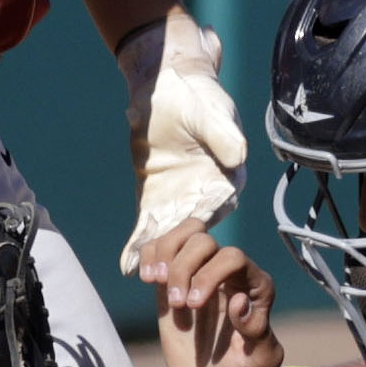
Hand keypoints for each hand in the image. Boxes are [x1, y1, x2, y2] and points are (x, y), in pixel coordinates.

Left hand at [116, 7, 245, 275]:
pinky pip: (149, 225)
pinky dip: (139, 244)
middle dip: (179, 258)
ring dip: (157, 257)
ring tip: (142, 278)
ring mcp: (182, 198)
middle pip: (193, 233)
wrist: (167, 86)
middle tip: (162, 280)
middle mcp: (208, 195)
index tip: (193, 260)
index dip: (204, 238)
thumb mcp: (210, 113)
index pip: (216, 212)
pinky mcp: (158, 197)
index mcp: (227, 178)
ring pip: (170, 234)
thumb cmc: (196, 96)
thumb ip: (223, 136)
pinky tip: (127, 265)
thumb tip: (238, 156)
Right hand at [146, 226, 285, 366]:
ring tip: (157, 282)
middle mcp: (228, 274)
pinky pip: (162, 247)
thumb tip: (239, 301)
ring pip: (185, 234)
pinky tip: (148, 279)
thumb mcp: (260, 362)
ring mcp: (201, 273)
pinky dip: (151, 254)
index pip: (233, 257)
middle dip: (184, 267)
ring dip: (166, 254)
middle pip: (204, 241)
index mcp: (254, 288)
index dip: (210, 274)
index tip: (193, 305)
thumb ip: (257, 332)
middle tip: (177, 304)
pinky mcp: (175, 280)